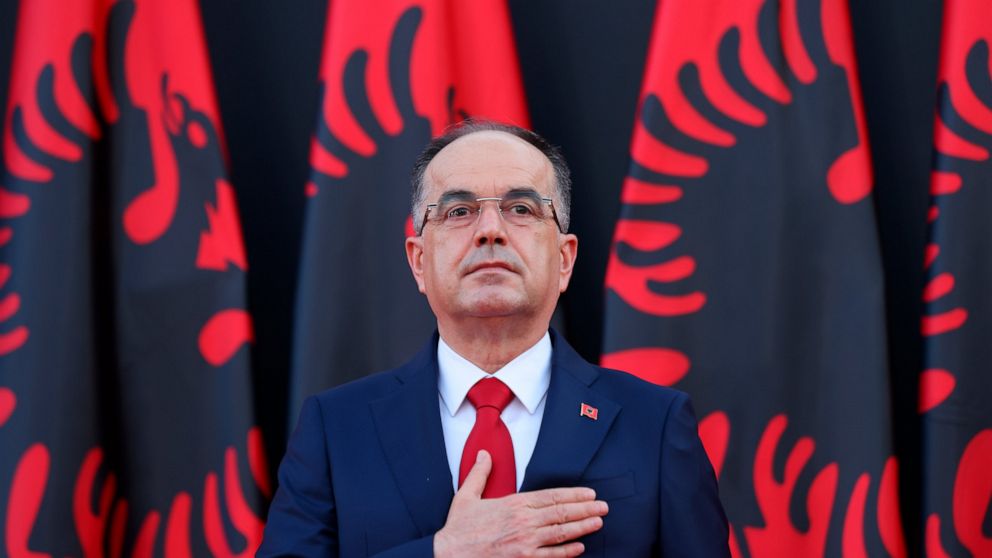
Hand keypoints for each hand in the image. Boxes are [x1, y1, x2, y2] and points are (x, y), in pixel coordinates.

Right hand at [433, 450, 607, 556]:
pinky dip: (567, 551)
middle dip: (585, 509)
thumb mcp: (466, 496)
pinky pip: (550, 556)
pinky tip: (580, 547)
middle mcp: (522, 522)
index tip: (588, 493)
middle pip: (561, 513)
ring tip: (598, 522)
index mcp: (513, 504)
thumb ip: (480, 473)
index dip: (573, 495)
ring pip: (560, 533)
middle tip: (603, 506)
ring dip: (582, 527)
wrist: (449, 555)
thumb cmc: (458, 530)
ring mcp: (524, 542)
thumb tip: (484, 454)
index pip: (551, 496)